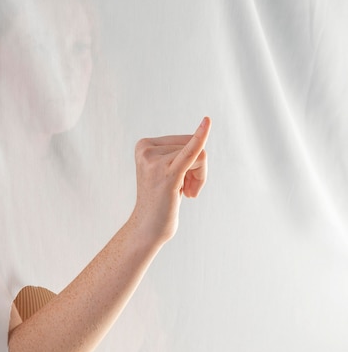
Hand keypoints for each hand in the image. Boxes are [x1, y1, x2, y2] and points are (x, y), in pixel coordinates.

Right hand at [131, 116, 209, 244]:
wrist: (148, 229)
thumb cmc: (162, 201)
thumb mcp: (167, 171)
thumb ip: (180, 151)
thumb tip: (205, 124)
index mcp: (144, 145)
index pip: (184, 140)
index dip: (192, 161)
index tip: (184, 181)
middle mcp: (147, 150)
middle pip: (192, 144)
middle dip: (198, 168)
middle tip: (188, 190)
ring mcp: (155, 162)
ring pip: (199, 155)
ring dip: (199, 177)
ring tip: (187, 193)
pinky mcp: (167, 175)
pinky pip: (191, 152)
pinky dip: (201, 137)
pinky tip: (207, 122)